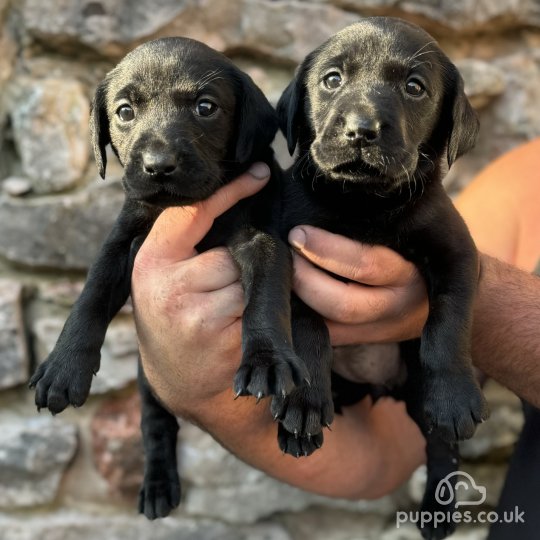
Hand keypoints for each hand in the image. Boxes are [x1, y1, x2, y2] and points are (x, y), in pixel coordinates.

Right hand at [131, 163, 269, 415]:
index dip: (230, 190)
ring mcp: (202, 317)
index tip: (260, 173)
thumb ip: (182, 243)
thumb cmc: (173, 319)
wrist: (181, 383)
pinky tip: (244, 324)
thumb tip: (233, 194)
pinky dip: (264, 308)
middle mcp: (170, 289)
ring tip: (232, 307)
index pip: (194, 211)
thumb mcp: (160, 277)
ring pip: (251, 277)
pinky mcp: (230, 341)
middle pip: (233, 251)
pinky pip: (263, 306)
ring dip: (253, 286)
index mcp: (151, 264)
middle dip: (240, 261)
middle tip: (226, 285)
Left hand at [289, 226, 427, 344]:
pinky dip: (305, 316)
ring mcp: (381, 330)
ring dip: (301, 301)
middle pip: (344, 305)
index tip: (299, 233)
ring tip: (284, 273)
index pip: (366, 265)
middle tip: (287, 254)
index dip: (326, 249)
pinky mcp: (363, 341)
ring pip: (332, 328)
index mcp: (413, 275)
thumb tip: (325, 207)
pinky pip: (328, 336)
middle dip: (306, 279)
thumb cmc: (416, 247)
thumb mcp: (408, 232)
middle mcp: (399, 308)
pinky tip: (291, 296)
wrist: (438, 292)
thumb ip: (376, 224)